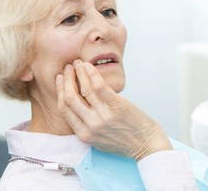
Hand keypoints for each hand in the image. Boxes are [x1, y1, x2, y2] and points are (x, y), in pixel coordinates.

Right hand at [56, 59, 171, 160]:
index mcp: (84, 134)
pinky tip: (89, 66)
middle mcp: (92, 126)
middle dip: (67, 79)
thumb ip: (86, 127)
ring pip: (84, 89)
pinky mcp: (118, 106)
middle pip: (70, 98)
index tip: (60, 80)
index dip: (60, 91)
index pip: (64, 108)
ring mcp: (104, 116)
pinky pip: (100, 87)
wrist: (147, 145)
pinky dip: (92, 74)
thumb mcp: (98, 140)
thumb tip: (77, 108)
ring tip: (78, 63)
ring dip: (79, 73)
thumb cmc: (124, 142)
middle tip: (68, 67)